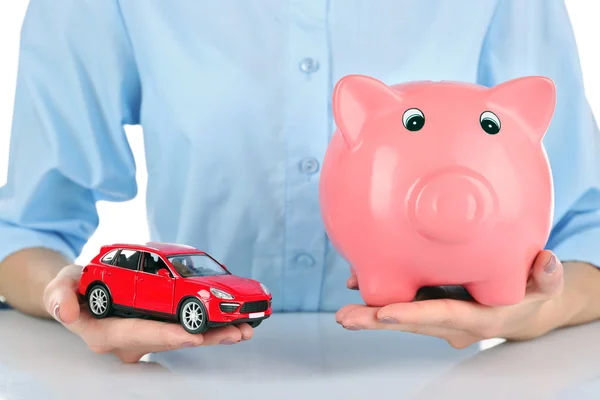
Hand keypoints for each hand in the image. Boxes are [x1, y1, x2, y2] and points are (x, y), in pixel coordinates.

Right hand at [43, 265, 252, 362]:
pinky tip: (233, 323)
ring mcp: (148, 334)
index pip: (139, 335)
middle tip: (234, 333)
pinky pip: (187, 327)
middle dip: (203, 338)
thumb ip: (59, 296)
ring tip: (243, 331)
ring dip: (214, 335)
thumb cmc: (73, 289)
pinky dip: (210, 326)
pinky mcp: (160, 325)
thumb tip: (67, 311)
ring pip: (184, 336)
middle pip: (172, 340)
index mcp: (107, 332)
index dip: (165, 336)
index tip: (190, 337)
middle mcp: (131, 340)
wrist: (82, 291)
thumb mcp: (60, 287)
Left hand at [336, 250, 564, 347]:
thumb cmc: (531, 295)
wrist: (521, 311)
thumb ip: (547, 277)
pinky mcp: (431, 305)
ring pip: (402, 315)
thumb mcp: (545, 286)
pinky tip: (356, 283)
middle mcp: (452, 323)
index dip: (414, 315)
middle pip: (411, 322)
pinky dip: (380, 296)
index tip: (384, 314)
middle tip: (345, 318)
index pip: (443, 316)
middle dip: (377, 322)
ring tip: (342, 311)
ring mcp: (439, 318)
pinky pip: (402, 302)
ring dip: (370, 314)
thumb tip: (546, 261)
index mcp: (478, 318)